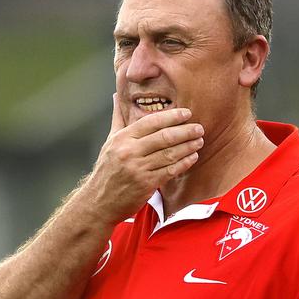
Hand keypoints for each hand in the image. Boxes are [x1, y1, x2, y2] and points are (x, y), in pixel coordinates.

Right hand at [82, 97, 204, 224]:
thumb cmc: (107, 170)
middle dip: (185, 131)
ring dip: (188, 146)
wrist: (98, 202)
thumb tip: (116, 96)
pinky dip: (183, 163)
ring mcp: (138, 168)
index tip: (187, 113)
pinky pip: (170, 170)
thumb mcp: (109, 142)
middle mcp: (129, 151)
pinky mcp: (146, 184)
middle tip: (199, 128)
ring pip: (169, 153)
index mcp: (122, 138)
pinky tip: (192, 157)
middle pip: (164, 137)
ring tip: (199, 141)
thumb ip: (118, 119)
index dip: (172, 116)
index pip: (151, 122)